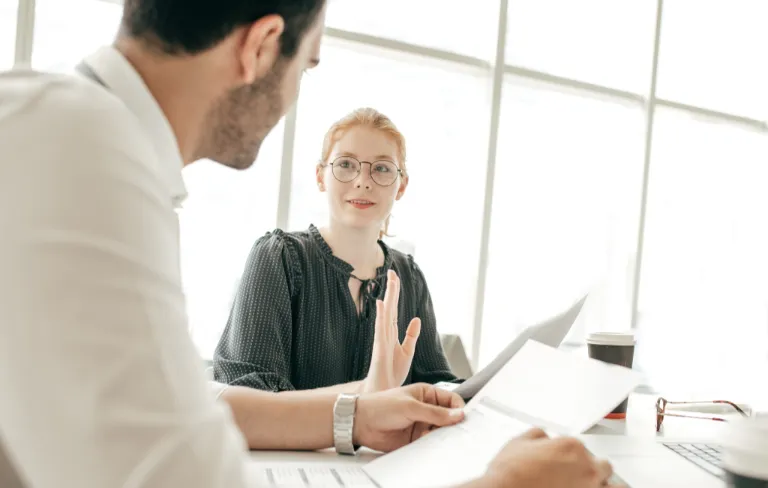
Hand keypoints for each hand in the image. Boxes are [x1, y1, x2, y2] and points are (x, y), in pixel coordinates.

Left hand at [353, 383, 464, 452]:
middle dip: (454, 425)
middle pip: (449, 418)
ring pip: (441, 432)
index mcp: (427, 394)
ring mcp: (422, 425)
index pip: (451, 401)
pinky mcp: (416, 440)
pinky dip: (434, 446)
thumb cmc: (381, 406)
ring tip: (444, 440)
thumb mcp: (410, 406)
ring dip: (444, 436)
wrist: (361, 423)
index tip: (464, 418)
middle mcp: (426, 409)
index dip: (459, 409)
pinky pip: (431, 444)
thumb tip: (458, 415)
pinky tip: (433, 446)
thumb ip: (434, 413)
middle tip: (460, 432)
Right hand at [362, 270, 420, 392]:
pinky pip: (380, 330)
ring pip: (385, 314)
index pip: (393, 309)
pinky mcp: (380, 349)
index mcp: (391, 334)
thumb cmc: (392, 374)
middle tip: (392, 272)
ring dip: (388, 297)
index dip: (394, 294)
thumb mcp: (407, 352)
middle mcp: (385, 334)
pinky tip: (381, 304)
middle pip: (389, 308)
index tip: (395, 277)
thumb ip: (411, 335)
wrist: (383, 392)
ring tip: (389, 281)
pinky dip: (380, 316)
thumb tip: (416, 318)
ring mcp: (381, 340)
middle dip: (391, 290)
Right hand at [478, 428, 625, 487]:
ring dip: (603, 483)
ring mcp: (589, 487)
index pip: (579, 446)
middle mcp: (586, 467)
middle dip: (591, 468)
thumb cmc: (510, 474)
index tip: (561, 461)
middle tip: (577, 474)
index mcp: (571, 446)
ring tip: (592, 485)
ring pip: (614, 485)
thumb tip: (542, 437)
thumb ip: (537, 435)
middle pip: (602, 465)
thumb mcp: (518, 442)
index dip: (569, 454)